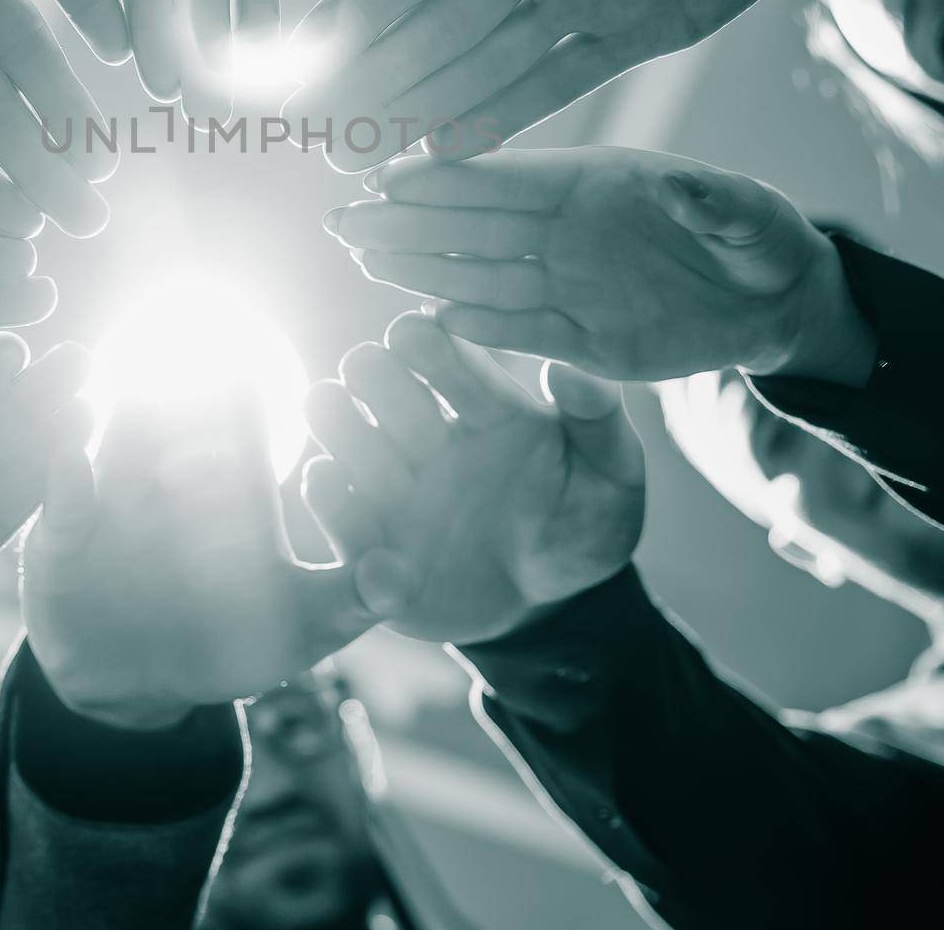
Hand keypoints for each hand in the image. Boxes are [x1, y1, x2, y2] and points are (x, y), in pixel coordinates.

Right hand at [21, 376, 372, 730]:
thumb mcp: (296, 625)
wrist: (132, 682)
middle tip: (189, 352)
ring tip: (123, 377)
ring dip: (121, 413)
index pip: (242, 435)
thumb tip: (403, 579)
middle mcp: (172, 480)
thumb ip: (349, 598)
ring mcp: (117, 503)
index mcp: (232, 489)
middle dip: (184, 398)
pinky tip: (69, 451)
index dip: (245, 403)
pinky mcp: (65, 537)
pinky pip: (64, 499)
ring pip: (117, 445)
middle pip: (176, 427)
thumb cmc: (227, 640)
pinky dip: (65, 473)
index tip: (250, 366)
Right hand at [303, 314, 644, 644]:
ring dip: (338, 429)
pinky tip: (363, 533)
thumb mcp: (610, 476)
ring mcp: (389, 483)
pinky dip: (335, 511)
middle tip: (385, 388)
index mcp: (481, 400)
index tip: (419, 333)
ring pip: (335, 429)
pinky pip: (333, 518)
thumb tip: (568, 366)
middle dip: (374, 374)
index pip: (438, 345)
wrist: (551, 608)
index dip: (424, 336)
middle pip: (371, 373)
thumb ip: (598, 421)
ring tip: (359, 455)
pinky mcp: (368, 544)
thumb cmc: (581, 523)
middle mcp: (422, 429)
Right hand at [325, 148, 877, 383]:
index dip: (445, 177)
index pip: (505, 179)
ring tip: (362, 256)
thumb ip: (714, 202)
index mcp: (594, 185)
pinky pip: (519, 331)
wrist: (776, 302)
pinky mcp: (582, 338)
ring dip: (422, 268)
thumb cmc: (763, 239)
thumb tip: (681, 186)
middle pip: (473, 225)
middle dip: (406, 220)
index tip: (385, 174)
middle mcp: (566, 232)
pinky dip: (478, 326)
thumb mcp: (753, 215)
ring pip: (480, 275)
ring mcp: (568, 284)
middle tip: (342, 218)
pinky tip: (427, 319)